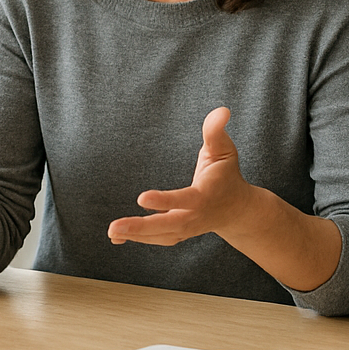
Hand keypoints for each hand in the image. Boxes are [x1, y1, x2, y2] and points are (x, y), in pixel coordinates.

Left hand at [107, 108, 255, 245]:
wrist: (237, 210)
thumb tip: (222, 110)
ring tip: (111, 231)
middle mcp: (194, 216)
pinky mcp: (178, 233)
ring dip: (134, 234)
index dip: (163, 200)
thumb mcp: (224, 150)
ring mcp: (186, 229)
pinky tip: (116, 237)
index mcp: (204, 196)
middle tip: (114, 227)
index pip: (183, 200)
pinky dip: (138, 239)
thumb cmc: (227, 174)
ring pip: (159, 235)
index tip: (141, 198)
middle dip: (140, 227)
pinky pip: (157, 239)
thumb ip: (216, 131)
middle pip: (167, 225)